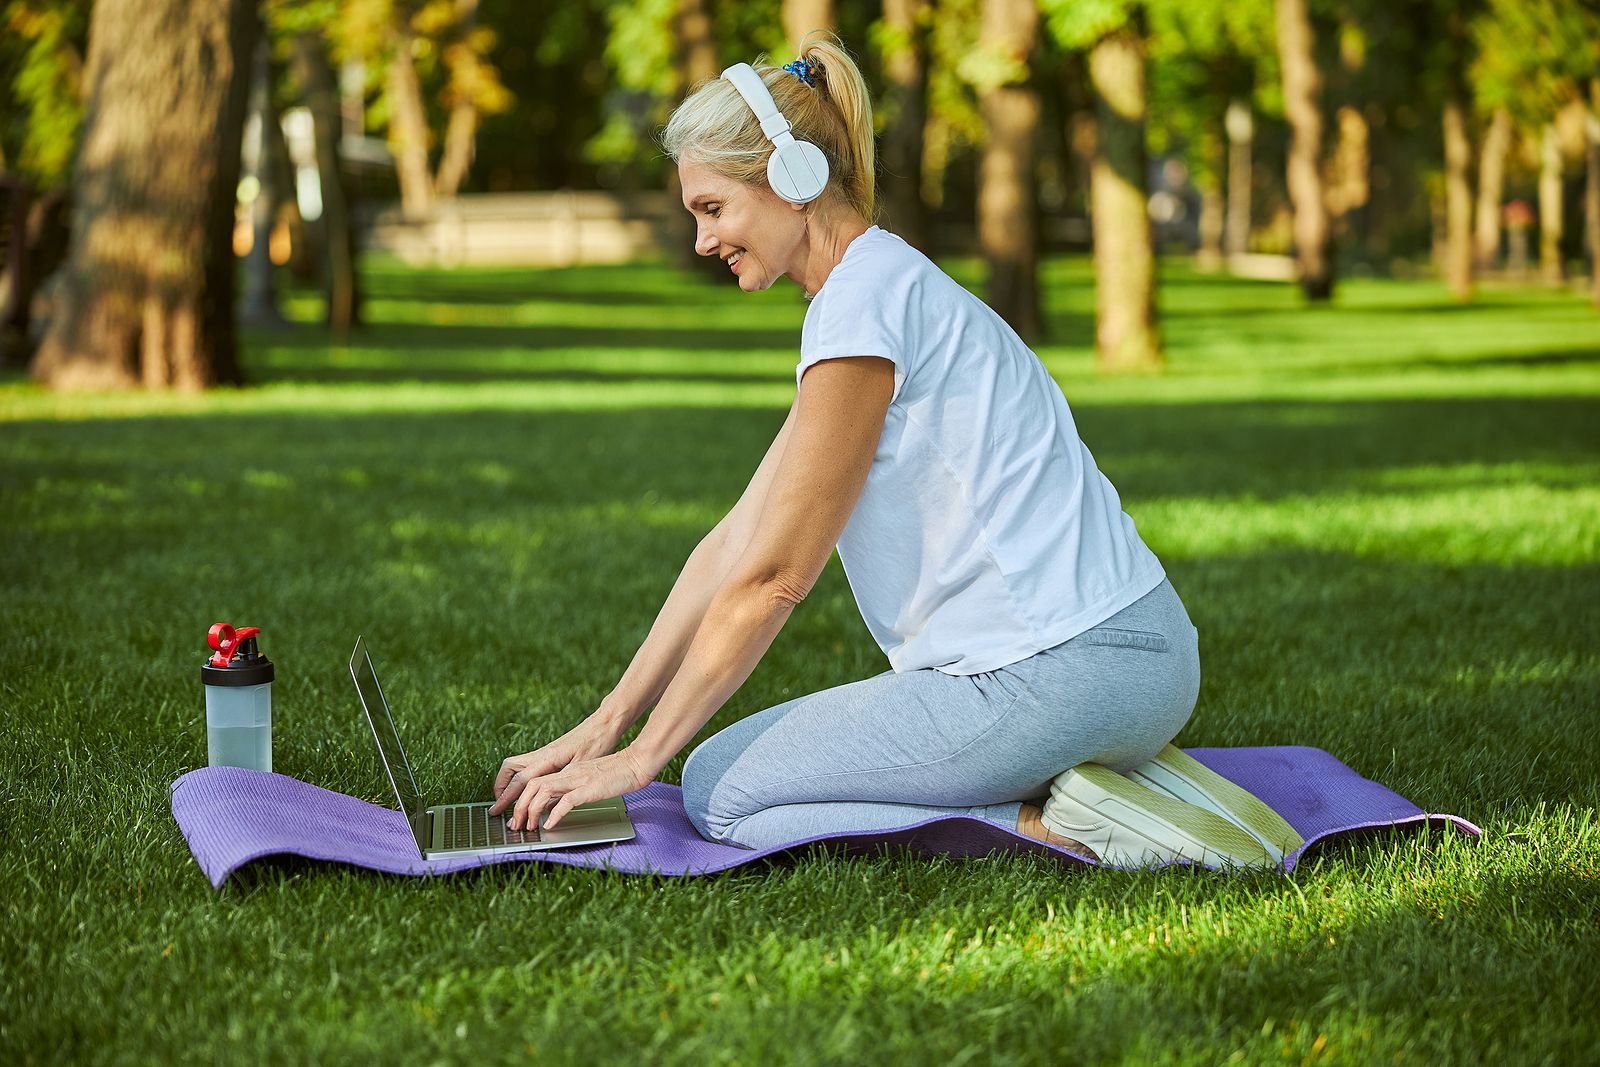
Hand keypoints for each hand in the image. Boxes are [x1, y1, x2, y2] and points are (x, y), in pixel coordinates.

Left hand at [489, 748, 652, 832]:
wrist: (636, 763)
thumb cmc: (618, 774)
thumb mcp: (590, 781)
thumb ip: (574, 789)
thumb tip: (559, 805)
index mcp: (568, 772)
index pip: (535, 781)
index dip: (522, 798)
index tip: (518, 815)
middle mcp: (569, 773)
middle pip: (532, 785)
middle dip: (519, 806)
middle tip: (516, 825)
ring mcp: (578, 779)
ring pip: (542, 791)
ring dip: (532, 810)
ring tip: (530, 827)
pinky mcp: (589, 788)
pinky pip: (566, 800)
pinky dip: (554, 814)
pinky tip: (550, 825)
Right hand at [491, 713, 622, 802]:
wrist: (603, 725)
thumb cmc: (596, 743)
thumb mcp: (581, 769)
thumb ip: (563, 786)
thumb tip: (546, 805)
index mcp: (547, 758)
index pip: (520, 780)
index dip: (506, 797)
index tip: (497, 810)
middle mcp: (541, 753)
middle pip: (509, 769)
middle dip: (501, 789)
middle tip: (498, 806)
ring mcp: (544, 752)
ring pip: (515, 765)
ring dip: (508, 781)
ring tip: (507, 799)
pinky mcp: (549, 752)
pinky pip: (525, 764)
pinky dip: (518, 776)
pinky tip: (524, 787)